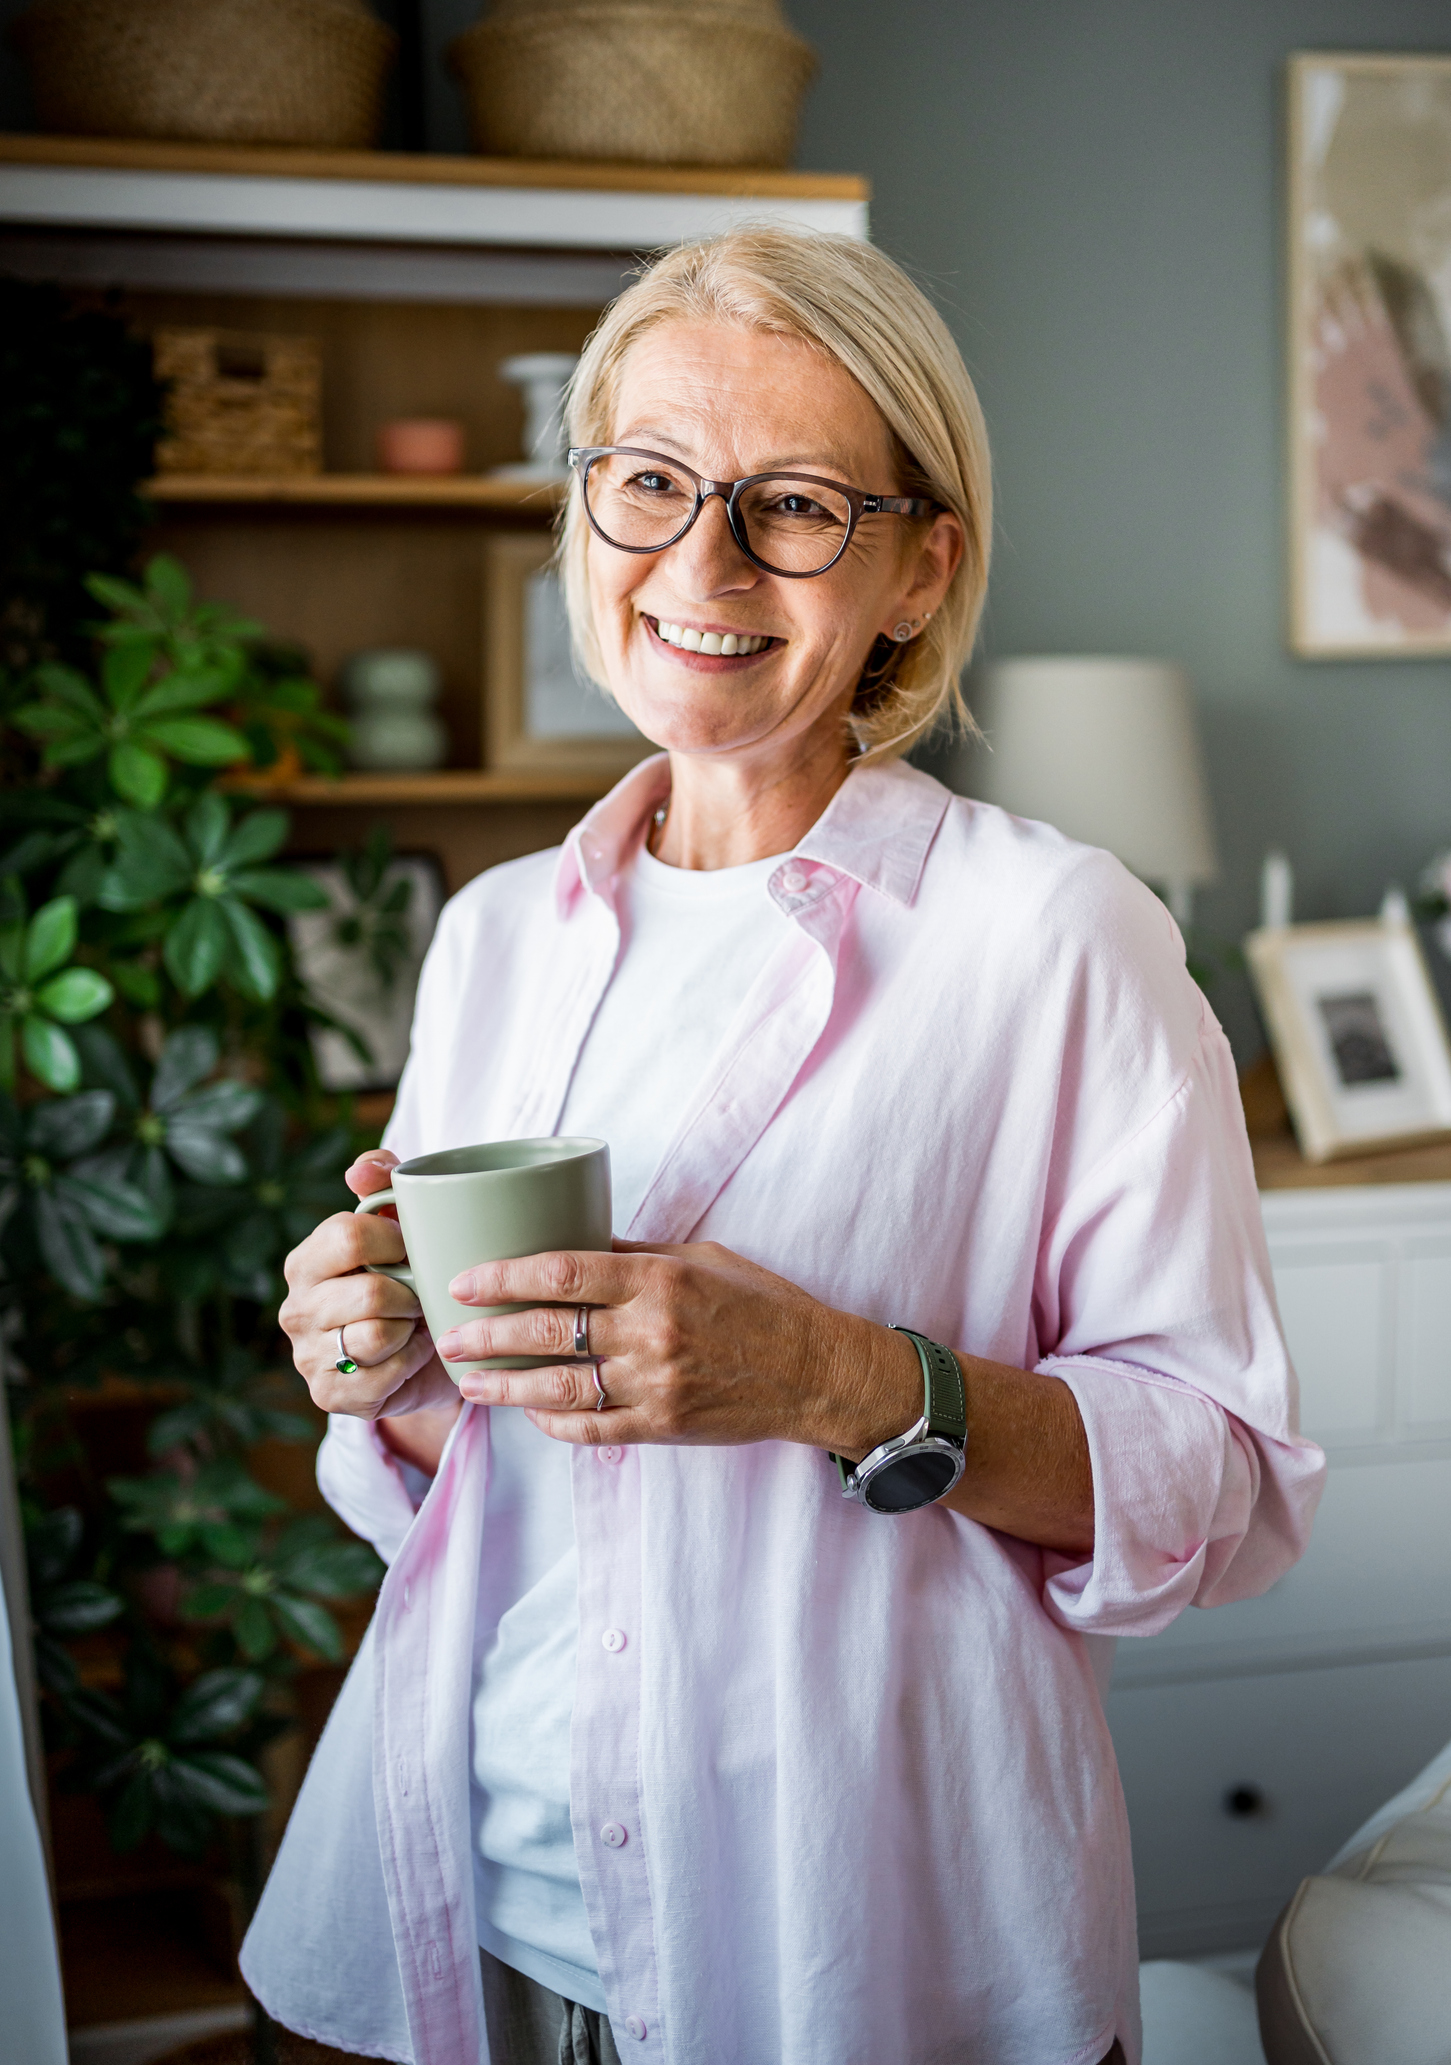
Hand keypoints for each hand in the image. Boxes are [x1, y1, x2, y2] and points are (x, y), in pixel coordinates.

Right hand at [279, 1149, 459, 1430]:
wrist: (421, 1355)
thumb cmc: (406, 1281)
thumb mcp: (398, 1226)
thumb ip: (382, 1183)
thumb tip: (361, 1170)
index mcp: (306, 1261)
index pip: (349, 1236)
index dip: (397, 1240)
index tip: (414, 1248)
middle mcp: (296, 1309)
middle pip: (371, 1292)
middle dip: (411, 1293)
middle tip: (420, 1295)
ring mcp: (307, 1356)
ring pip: (378, 1335)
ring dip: (411, 1329)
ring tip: (414, 1324)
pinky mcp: (329, 1396)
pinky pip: (385, 1374)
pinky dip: (411, 1363)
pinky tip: (410, 1355)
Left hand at [437, 1237, 919, 1453]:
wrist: (817, 1371)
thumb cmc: (761, 1304)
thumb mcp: (701, 1257)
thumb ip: (634, 1254)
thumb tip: (570, 1238)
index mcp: (659, 1279)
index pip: (563, 1272)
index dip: (504, 1277)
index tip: (464, 1281)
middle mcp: (652, 1332)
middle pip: (549, 1332)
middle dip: (489, 1335)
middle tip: (447, 1336)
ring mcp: (656, 1384)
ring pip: (560, 1388)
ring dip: (506, 1387)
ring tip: (469, 1383)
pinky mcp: (664, 1427)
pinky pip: (593, 1429)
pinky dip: (554, 1423)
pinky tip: (528, 1414)